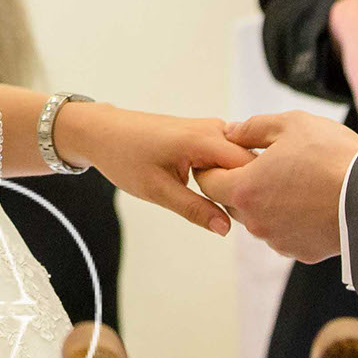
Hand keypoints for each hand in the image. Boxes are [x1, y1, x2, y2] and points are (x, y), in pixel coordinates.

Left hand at [51, 103, 250, 234]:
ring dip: (237, 182)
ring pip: (240, 160)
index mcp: (204, 139)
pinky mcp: (206, 134)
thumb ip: (194, 209)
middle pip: (250, 162)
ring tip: (224, 204)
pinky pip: (229, 156)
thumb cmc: (125, 157)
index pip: (250, 166)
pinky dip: (227, 174)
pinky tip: (215, 191)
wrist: (103, 132)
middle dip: (248, 188)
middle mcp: (213, 129)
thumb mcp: (158, 190)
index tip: (248, 216)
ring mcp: (211, 129)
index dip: (254, 192)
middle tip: (236, 216)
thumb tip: (226, 228)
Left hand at [195, 109, 357, 261]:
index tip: (229, 156)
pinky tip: (311, 201)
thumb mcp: (291, 125)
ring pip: (260, 219)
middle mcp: (256, 221)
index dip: (214, 166)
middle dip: (242, 183)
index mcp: (245, 189)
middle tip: (267, 164)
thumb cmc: (332, 157)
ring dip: (268, 202)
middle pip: (233, 202)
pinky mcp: (302, 252)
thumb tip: (232, 132)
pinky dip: (291, 219)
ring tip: (295, 181)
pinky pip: (285, 233)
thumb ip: (253, 127)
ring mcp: (278, 240)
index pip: (208, 182)